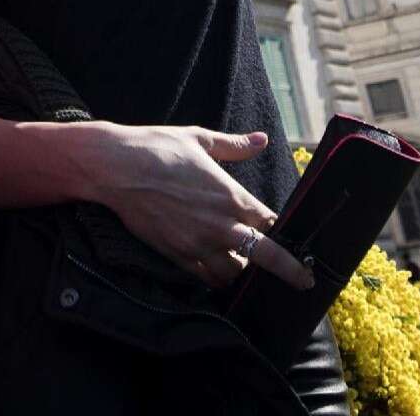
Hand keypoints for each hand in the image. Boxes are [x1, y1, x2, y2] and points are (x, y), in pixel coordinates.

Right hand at [70, 123, 315, 291]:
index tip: (290, 233)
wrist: (116, 168)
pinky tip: (220, 276)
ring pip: (235, 273)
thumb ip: (235, 145)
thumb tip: (262, 140)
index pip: (271, 222)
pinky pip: (206, 278)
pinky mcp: (177, 255)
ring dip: (244, 271)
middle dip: (288, 270)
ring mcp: (199, 244)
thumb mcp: (200, 139)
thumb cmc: (158, 147)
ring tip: (248, 269)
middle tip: (303, 281)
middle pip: (265, 256)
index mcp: (232, 196)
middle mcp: (221, 225)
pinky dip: (217, 280)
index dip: (283, 229)